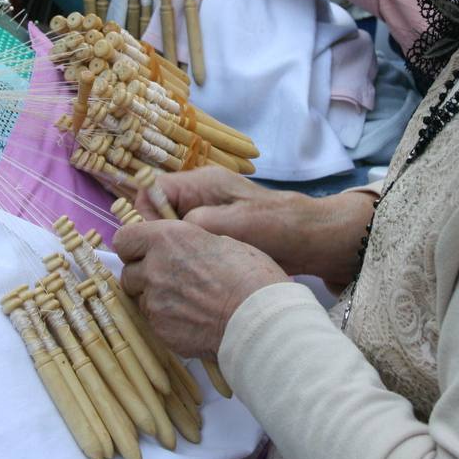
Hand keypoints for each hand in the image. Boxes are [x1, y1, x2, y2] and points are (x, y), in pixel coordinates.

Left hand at [115, 220, 287, 356]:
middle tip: (172, 280)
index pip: (124, 239)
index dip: (134, 247)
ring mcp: (154, 301)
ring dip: (156, 300)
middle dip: (144, 277)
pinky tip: (193, 319)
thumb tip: (184, 249)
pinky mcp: (160, 329)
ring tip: (188, 302)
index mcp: (167, 238)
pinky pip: (155, 322)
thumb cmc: (250, 275)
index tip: (146, 252)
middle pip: (129, 273)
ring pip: (142, 300)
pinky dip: (168, 321)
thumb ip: (190, 243)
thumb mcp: (221, 241)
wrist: (258, 318)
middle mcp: (154, 267)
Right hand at [133, 166, 376, 288]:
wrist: (312, 239)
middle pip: (157, 211)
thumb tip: (171, 229)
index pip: (153, 189)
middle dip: (157, 237)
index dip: (146, 214)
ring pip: (170, 231)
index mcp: (202, 183)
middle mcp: (199, 196)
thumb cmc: (278, 226)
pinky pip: (186, 243)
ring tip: (180, 271)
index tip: (157, 242)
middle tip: (167, 262)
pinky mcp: (214, 235)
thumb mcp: (238, 223)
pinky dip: (185, 258)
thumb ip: (201, 222)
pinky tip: (192, 275)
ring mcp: (206, 215)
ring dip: (171, 250)